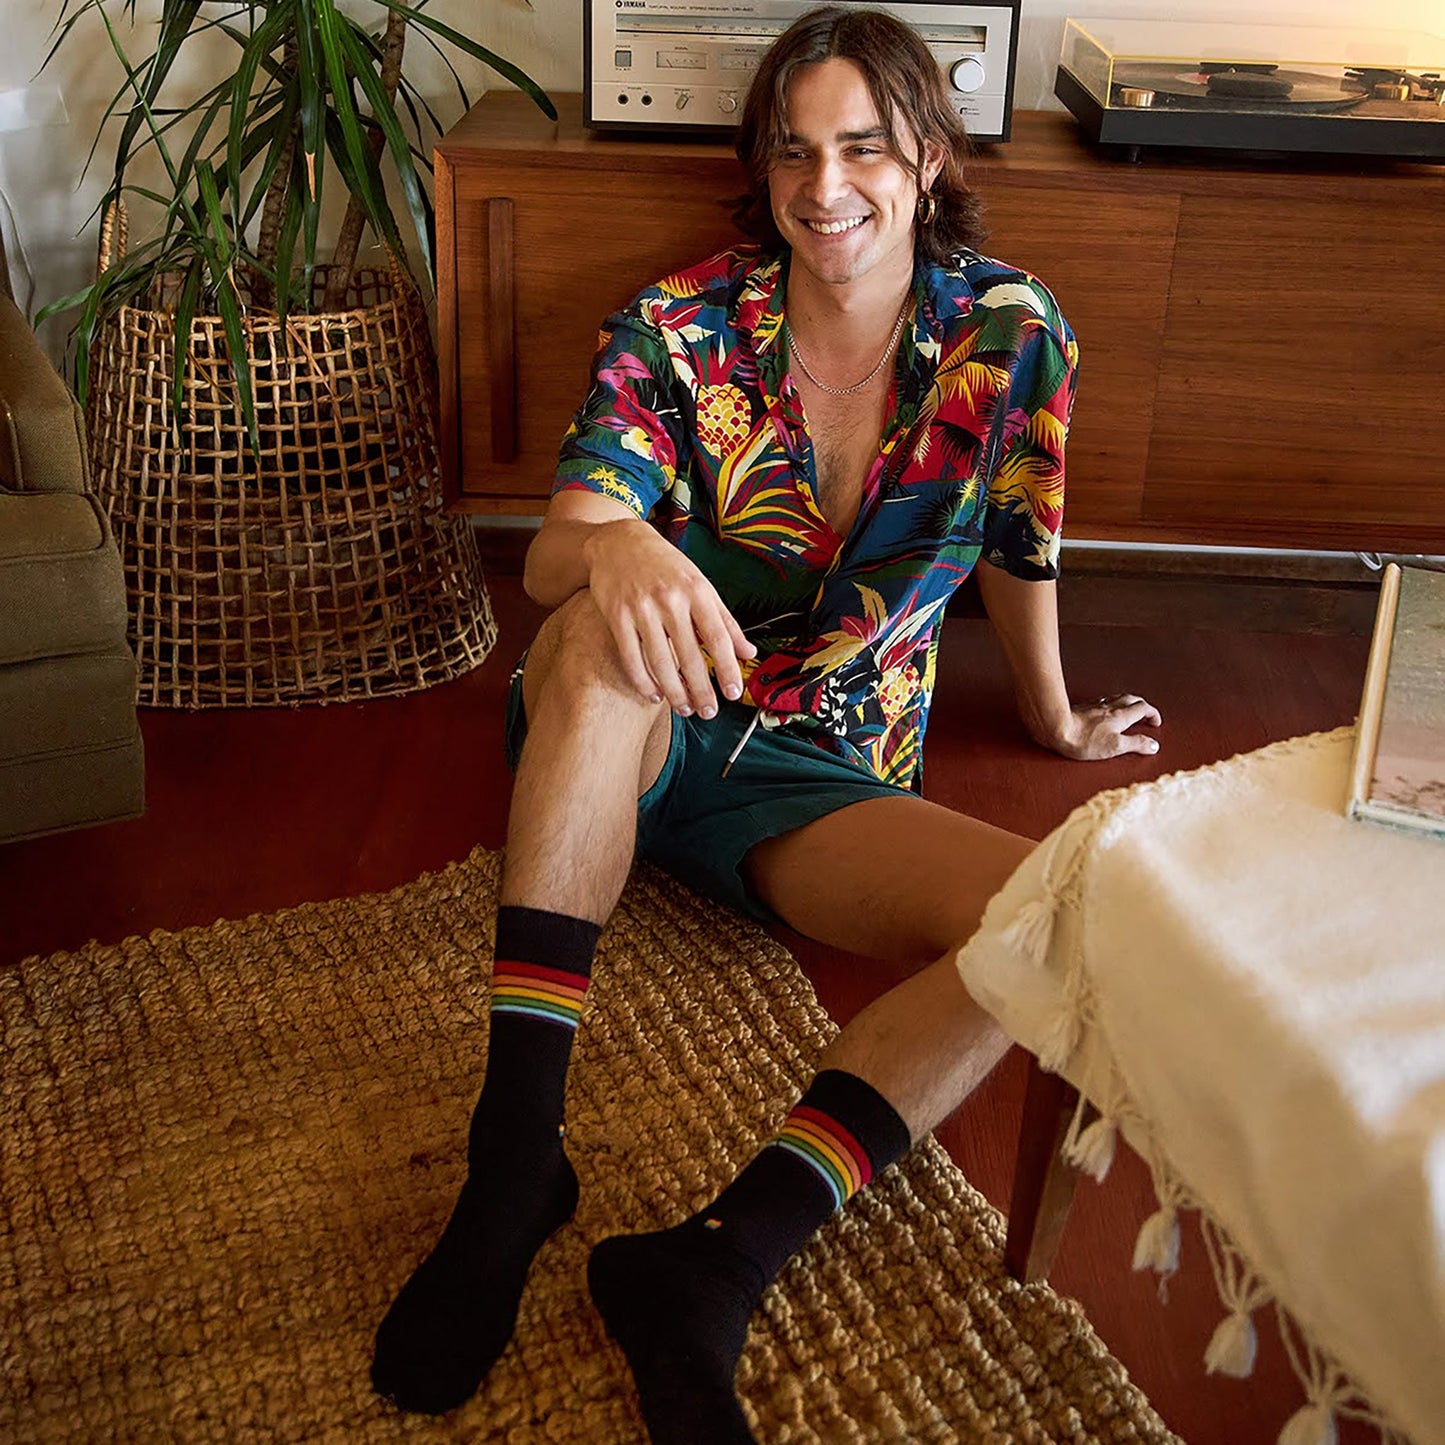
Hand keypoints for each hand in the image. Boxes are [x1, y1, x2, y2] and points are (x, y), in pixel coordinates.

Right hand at [583, 518, 756, 717]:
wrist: (619, 541)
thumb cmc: (666, 566)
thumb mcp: (700, 584)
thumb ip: (725, 620)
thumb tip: (748, 652)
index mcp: (697, 591)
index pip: (718, 637)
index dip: (727, 669)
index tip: (733, 693)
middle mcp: (670, 599)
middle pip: (690, 656)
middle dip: (701, 690)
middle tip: (708, 712)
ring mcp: (641, 608)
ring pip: (660, 662)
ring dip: (674, 692)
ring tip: (685, 708)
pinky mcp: (616, 616)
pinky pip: (631, 657)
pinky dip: (644, 681)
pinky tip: (655, 695)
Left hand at [1047, 693, 1162, 760]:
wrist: (1056, 729)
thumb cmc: (1083, 740)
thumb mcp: (1115, 747)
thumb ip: (1136, 744)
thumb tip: (1153, 745)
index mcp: (1121, 716)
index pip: (1143, 708)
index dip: (1152, 714)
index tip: (1155, 722)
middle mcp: (1110, 707)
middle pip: (1132, 699)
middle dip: (1143, 706)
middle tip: (1146, 715)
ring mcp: (1095, 706)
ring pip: (1117, 698)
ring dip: (1128, 702)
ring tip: (1129, 709)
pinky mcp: (1083, 708)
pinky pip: (1102, 701)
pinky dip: (1111, 703)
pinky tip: (1105, 709)